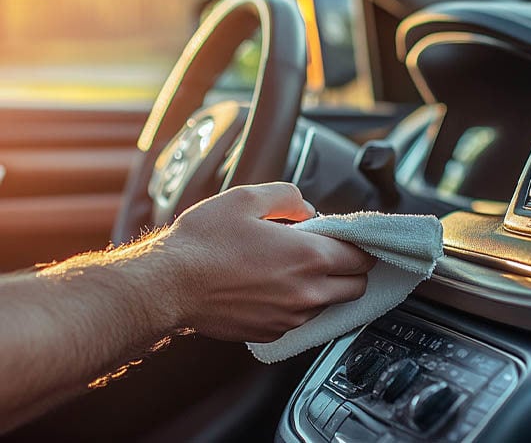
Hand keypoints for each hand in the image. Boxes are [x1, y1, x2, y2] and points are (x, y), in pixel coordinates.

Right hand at [159, 182, 374, 342]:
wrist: (168, 285)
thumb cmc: (203, 243)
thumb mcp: (247, 198)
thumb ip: (288, 197)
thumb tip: (307, 209)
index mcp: (308, 257)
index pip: (362, 258)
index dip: (360, 246)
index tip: (349, 240)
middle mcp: (306, 293)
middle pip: (356, 287)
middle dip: (351, 270)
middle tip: (329, 254)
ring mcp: (290, 317)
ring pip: (330, 305)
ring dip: (324, 287)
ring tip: (293, 268)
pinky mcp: (272, 333)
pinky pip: (301, 320)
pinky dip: (299, 304)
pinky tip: (274, 287)